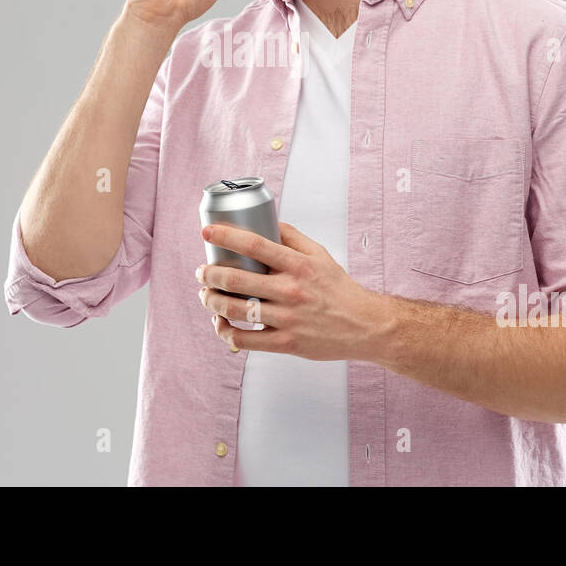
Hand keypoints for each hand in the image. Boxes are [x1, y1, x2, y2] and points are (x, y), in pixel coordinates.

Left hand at [195, 222, 382, 360]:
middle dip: (210, 273)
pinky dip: (226, 331)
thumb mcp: (320, 255)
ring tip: (206, 295)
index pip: (255, 245)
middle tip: (202, 270)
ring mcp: (287, 319)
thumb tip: (268, 221)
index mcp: (299, 265)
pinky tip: (221, 323)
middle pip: (237, 278)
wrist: (364, 326)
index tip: (207, 232)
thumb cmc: (338, 289)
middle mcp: (291, 290)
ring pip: (235, 309)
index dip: (226, 236)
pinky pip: (245, 340)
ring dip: (211, 301)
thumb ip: (293, 238)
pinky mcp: (286, 343)